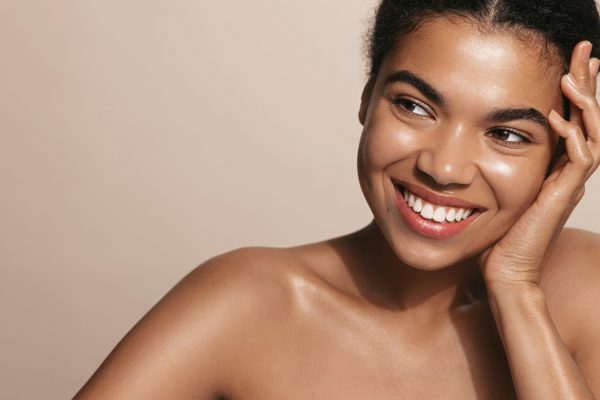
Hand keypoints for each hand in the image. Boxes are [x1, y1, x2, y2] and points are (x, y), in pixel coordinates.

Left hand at [479, 41, 599, 290]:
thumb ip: (497, 166)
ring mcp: (568, 184)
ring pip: (592, 133)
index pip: (572, 118)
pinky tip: (558, 118)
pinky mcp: (562, 197)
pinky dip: (572, 137)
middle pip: (588, 117)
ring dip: (584, 102)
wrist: (503, 272)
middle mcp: (567, 171)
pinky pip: (579, 161)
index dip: (574, 89)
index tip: (567, 60)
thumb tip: (473, 144)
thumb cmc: (496, 234)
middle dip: (586, 81)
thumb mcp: (496, 189)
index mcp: (554, 166)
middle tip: (585, 49)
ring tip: (573, 73)